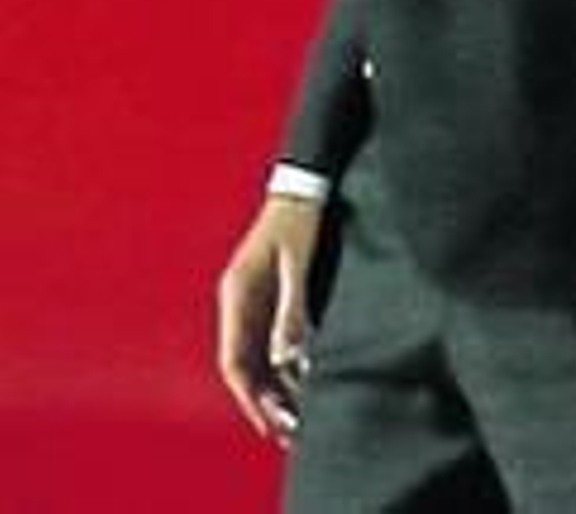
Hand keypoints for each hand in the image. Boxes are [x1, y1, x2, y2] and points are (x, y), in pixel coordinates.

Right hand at [216, 194, 324, 445]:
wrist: (303, 185)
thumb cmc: (299, 219)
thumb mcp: (297, 262)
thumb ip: (292, 307)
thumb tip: (286, 356)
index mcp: (236, 293)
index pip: (234, 360)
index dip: (248, 395)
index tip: (266, 421)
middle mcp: (237, 301)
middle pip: (243, 364)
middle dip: (261, 399)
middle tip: (285, 429)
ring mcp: (250, 299)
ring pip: (255, 355)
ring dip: (271, 385)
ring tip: (293, 415)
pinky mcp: (266, 295)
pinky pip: (267, 339)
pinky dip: (280, 364)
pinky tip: (298, 381)